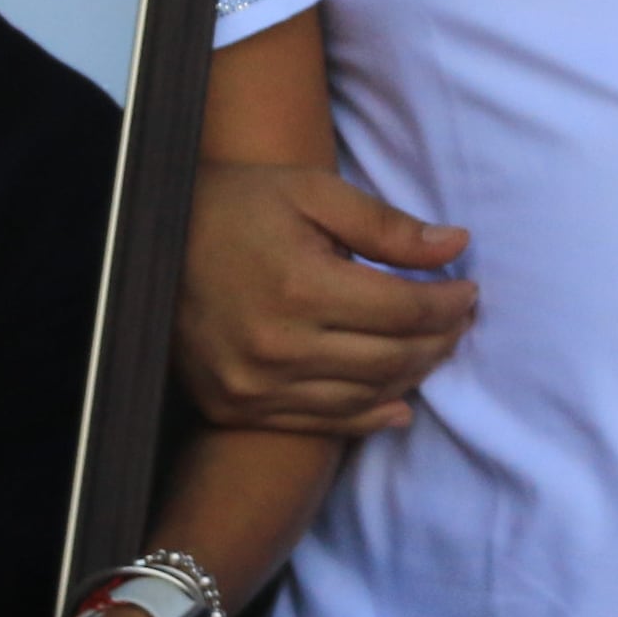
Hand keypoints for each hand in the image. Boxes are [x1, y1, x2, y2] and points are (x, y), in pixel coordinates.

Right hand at [176, 163, 477, 434]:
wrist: (149, 242)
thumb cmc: (235, 206)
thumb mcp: (310, 192)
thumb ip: (385, 225)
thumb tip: (456, 246)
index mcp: (299, 285)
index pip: (405, 309)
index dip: (448, 303)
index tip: (468, 290)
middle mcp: (278, 346)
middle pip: (392, 358)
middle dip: (439, 340)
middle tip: (458, 321)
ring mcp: (255, 385)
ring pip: (363, 397)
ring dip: (411, 377)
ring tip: (432, 351)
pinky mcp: (236, 408)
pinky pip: (321, 424)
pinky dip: (368, 417)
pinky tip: (398, 405)